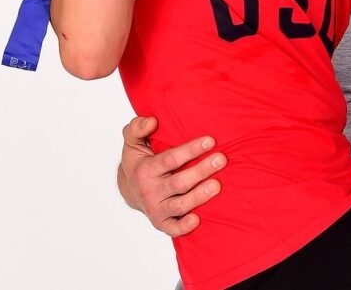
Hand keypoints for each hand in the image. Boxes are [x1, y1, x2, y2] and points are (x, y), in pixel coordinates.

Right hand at [119, 116, 226, 236]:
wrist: (129, 189)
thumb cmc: (138, 160)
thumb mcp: (132, 141)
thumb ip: (137, 127)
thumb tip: (151, 121)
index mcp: (145, 169)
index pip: (170, 159)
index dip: (191, 150)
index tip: (211, 141)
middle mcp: (150, 190)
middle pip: (179, 182)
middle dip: (201, 170)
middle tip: (221, 159)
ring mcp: (156, 208)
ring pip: (179, 205)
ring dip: (199, 196)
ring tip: (217, 185)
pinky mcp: (161, 222)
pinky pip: (172, 229)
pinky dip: (183, 227)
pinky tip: (198, 220)